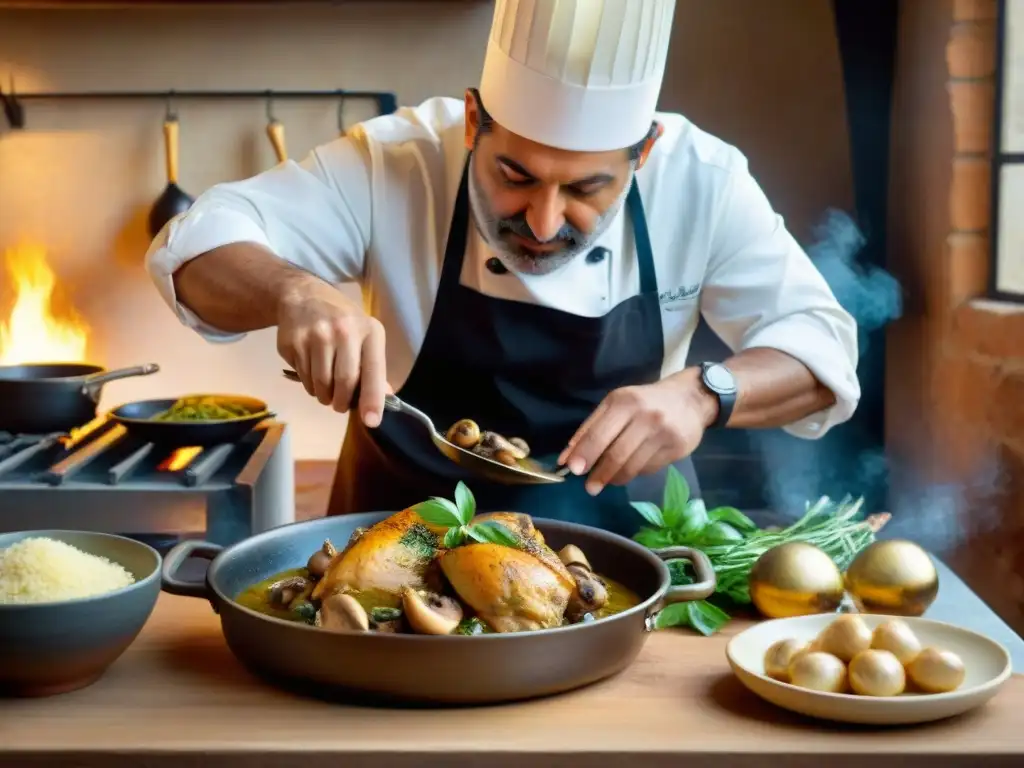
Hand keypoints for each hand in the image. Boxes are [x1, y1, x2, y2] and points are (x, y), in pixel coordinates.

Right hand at [276, 276, 388, 426]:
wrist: (303, 296)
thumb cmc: (343, 322)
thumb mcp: (365, 336)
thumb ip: (375, 367)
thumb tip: (386, 397)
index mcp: (369, 331)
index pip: (373, 371)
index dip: (373, 399)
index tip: (372, 422)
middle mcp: (343, 331)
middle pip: (344, 383)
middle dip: (342, 402)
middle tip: (340, 404)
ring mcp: (315, 335)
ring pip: (321, 385)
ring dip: (324, 395)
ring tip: (326, 386)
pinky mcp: (293, 342)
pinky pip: (303, 378)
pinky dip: (309, 384)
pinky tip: (311, 369)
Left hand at [558, 369, 718, 495]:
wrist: (690, 399)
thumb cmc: (645, 401)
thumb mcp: (616, 404)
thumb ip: (590, 428)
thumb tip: (566, 458)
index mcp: (624, 401)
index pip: (599, 433)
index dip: (584, 454)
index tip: (573, 470)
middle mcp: (645, 416)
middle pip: (616, 453)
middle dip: (599, 474)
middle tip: (590, 487)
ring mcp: (663, 433)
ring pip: (633, 466)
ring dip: (616, 478)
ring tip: (608, 481)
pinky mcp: (677, 448)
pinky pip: (649, 469)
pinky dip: (635, 473)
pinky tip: (632, 468)